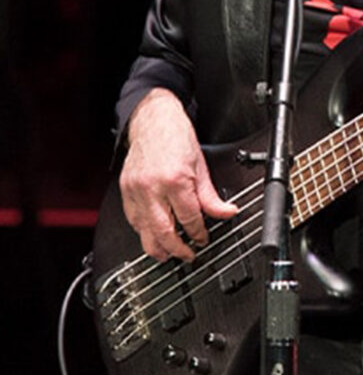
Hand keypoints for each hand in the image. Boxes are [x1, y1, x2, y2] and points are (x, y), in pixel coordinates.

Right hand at [119, 89, 237, 260]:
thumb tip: (226, 212)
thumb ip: (211, 195)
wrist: (153, 119)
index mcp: (175, 180)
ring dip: (157, 247)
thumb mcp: (201, 165)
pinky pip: (133, 220)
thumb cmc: (176, 137)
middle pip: (163, 232)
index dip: (199, 233)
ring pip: (143, 232)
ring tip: (170, 253)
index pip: (189, 218)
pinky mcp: (124, 191)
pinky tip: (153, 235)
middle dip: (177, 250)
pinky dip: (143, 232)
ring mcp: (135, 190)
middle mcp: (152, 188)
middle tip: (188, 255)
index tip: (204, 239)